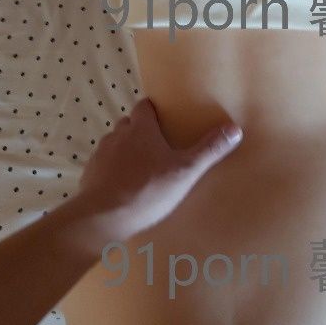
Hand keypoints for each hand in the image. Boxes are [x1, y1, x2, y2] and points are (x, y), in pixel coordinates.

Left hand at [78, 97, 242, 238]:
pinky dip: (114, 170)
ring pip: (116, 143)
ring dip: (127, 150)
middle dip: (142, 130)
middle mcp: (118, 135)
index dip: (154, 109)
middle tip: (159, 145)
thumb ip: (209, 150)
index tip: (166, 116)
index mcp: (141, 128)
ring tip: (143, 168)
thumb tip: (234, 128)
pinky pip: (104, 165)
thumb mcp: (185, 171)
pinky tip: (124, 186)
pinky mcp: (90, 174)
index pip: (144, 106)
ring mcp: (101, 154)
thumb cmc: (146, 190)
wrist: (102, 218)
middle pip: (129, 124)